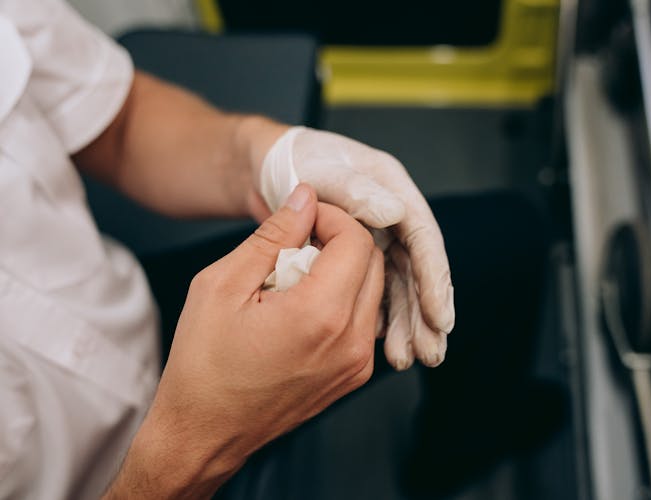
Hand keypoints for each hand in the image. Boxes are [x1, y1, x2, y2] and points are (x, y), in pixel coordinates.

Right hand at [104, 184, 382, 498]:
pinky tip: (304, 305)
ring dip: (344, 269)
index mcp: (320, 315)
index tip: (303, 217)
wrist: (205, 433)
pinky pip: (365, 319)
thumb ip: (272, 236)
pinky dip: (344, 299)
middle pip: (373, 262)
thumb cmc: (204, 364)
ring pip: (373, 289)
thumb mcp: (223, 285)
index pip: (357, 240)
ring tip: (297, 276)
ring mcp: (358, 364)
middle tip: (297, 243)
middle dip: (340, 240)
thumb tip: (305, 198)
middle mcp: (352, 341)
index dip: (332, 217)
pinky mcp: (354, 375)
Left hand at [255, 126, 454, 369]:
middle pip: (416, 268)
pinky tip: (382, 344)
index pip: (422, 238)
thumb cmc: (292, 163)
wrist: (267, 170)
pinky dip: (380, 317)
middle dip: (424, 312)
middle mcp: (393, 214)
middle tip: (430, 352)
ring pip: (399, 285)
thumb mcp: (321, 171)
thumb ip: (354, 191)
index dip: (433, 278)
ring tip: (409, 358)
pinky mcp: (360, 256)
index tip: (439, 315)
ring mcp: (380, 236)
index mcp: (392, 187)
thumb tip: (395, 213)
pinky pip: (375, 290)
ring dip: (405, 322)